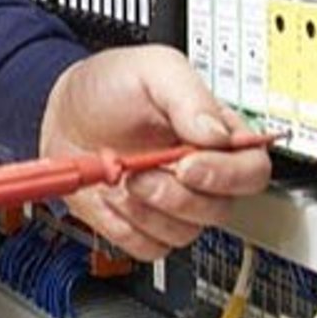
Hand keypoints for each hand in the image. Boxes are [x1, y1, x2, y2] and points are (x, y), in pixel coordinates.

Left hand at [40, 45, 271, 260]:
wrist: (64, 112)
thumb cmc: (110, 86)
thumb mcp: (153, 70)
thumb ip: (189, 96)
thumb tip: (218, 135)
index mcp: (216, 135)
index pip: (252, 170)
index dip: (227, 176)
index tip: (187, 166)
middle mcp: (201, 174)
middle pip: (219, 210)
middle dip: (174, 195)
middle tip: (140, 171)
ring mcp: (172, 203)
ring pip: (184, 234)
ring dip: (145, 210)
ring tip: (120, 178)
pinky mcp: (142, 225)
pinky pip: (148, 248)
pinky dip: (124, 227)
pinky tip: (110, 197)